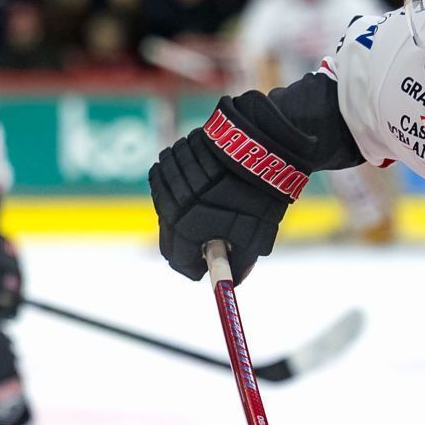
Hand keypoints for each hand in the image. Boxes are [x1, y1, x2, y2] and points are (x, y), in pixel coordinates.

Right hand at [149, 95, 314, 283]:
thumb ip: (241, 263)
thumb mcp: (255, 237)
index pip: (179, 262)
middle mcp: (169, 206)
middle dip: (188, 246)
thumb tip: (234, 281)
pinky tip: (205, 187)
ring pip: (169, 211)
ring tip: (213, 209)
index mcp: (185, 228)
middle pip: (170, 239)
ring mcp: (167, 181)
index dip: (195, 269)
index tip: (208, 267)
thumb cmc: (257, 194)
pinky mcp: (170, 160)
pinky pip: (170, 185)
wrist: (258, 143)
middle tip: (210, 244)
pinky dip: (182, 192)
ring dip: (185, 217)